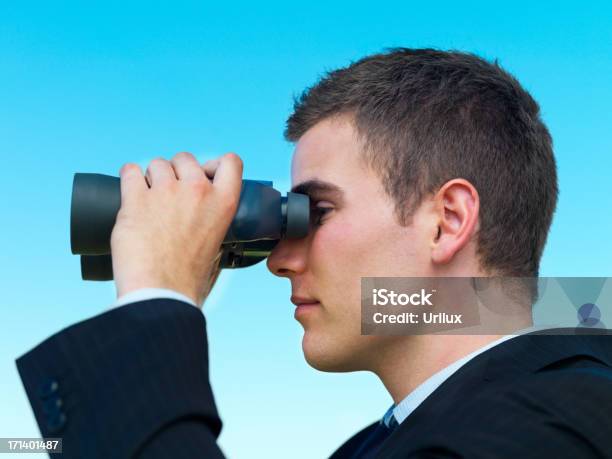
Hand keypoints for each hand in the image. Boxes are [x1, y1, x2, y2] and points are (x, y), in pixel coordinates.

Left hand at [110, 152, 242, 306]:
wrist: (161, 293)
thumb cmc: (189, 280)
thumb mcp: (217, 247)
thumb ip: (213, 224)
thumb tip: (203, 221)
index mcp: (223, 203)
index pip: (230, 161)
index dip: (214, 164)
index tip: (204, 174)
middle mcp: (198, 190)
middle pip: (186, 158)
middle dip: (176, 171)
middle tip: (168, 193)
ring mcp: (166, 191)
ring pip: (156, 164)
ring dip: (151, 177)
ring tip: (147, 199)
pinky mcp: (136, 199)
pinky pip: (129, 171)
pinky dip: (128, 178)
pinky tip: (128, 190)